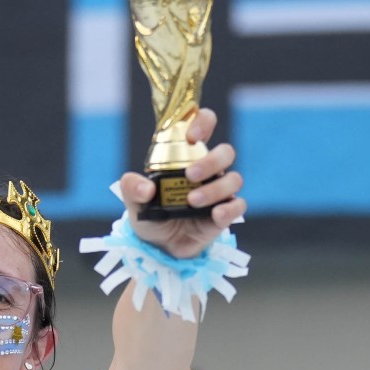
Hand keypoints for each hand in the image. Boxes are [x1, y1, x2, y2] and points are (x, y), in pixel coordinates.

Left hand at [120, 108, 246, 256]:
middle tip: (190, 175)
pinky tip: (215, 215)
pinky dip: (229, 210)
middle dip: (211, 161)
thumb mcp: (134, 201)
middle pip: (225, 152)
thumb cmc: (150, 215)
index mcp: (187, 157)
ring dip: (214, 189)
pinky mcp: (224, 215)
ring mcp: (218, 192)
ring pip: (234, 179)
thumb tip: (146, 187)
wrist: (158, 247)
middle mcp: (208, 170)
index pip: (204, 126)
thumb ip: (132, 188)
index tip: (191, 136)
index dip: (203, 122)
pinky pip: (238, 206)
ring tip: (192, 202)